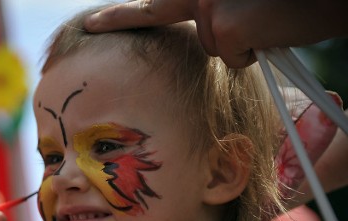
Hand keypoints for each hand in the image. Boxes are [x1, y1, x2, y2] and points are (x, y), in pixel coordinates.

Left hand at [84, 0, 347, 67]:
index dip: (121, 16)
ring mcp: (208, 4)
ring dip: (241, 42)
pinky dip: (252, 53)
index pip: (154, 6)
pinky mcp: (224, 26)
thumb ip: (211, 12)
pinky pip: (231, 58)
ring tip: (268, 20)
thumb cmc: (287, 2)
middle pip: (195, 32)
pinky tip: (271, 31)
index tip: (90, 25)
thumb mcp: (241, 3)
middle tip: (250, 21)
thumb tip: (204, 32)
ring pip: (213, 46)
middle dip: (225, 34)